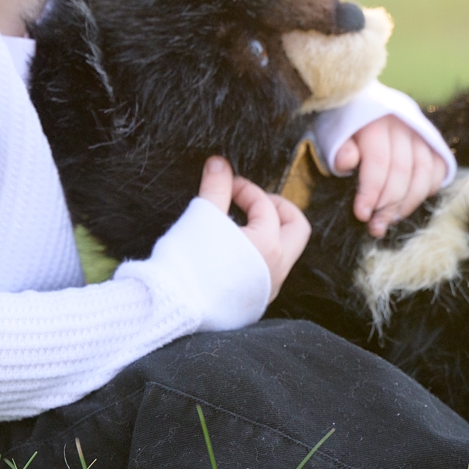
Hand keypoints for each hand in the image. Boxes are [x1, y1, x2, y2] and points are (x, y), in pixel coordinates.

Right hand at [198, 156, 309, 300]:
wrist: (172, 306)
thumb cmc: (188, 260)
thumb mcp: (202, 216)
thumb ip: (216, 187)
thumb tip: (219, 162)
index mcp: (268, 245)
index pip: (265, 204)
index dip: (245, 188)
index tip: (225, 184)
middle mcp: (276, 269)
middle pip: (296, 227)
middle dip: (278, 208)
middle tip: (253, 201)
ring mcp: (267, 290)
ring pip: (284, 252)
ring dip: (269, 232)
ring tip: (242, 223)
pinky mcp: (253, 304)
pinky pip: (268, 273)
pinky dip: (259, 255)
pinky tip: (234, 251)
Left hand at [331, 115, 443, 239]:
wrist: (362, 105)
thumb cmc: (344, 126)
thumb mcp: (332, 133)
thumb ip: (339, 149)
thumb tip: (346, 163)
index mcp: (374, 119)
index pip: (378, 160)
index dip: (371, 191)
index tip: (362, 215)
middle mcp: (402, 122)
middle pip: (402, 170)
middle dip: (389, 204)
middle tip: (376, 225)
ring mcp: (420, 131)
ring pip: (423, 172)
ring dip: (408, 202)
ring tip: (391, 219)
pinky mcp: (432, 140)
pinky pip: (437, 168)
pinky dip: (427, 189)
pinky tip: (410, 203)